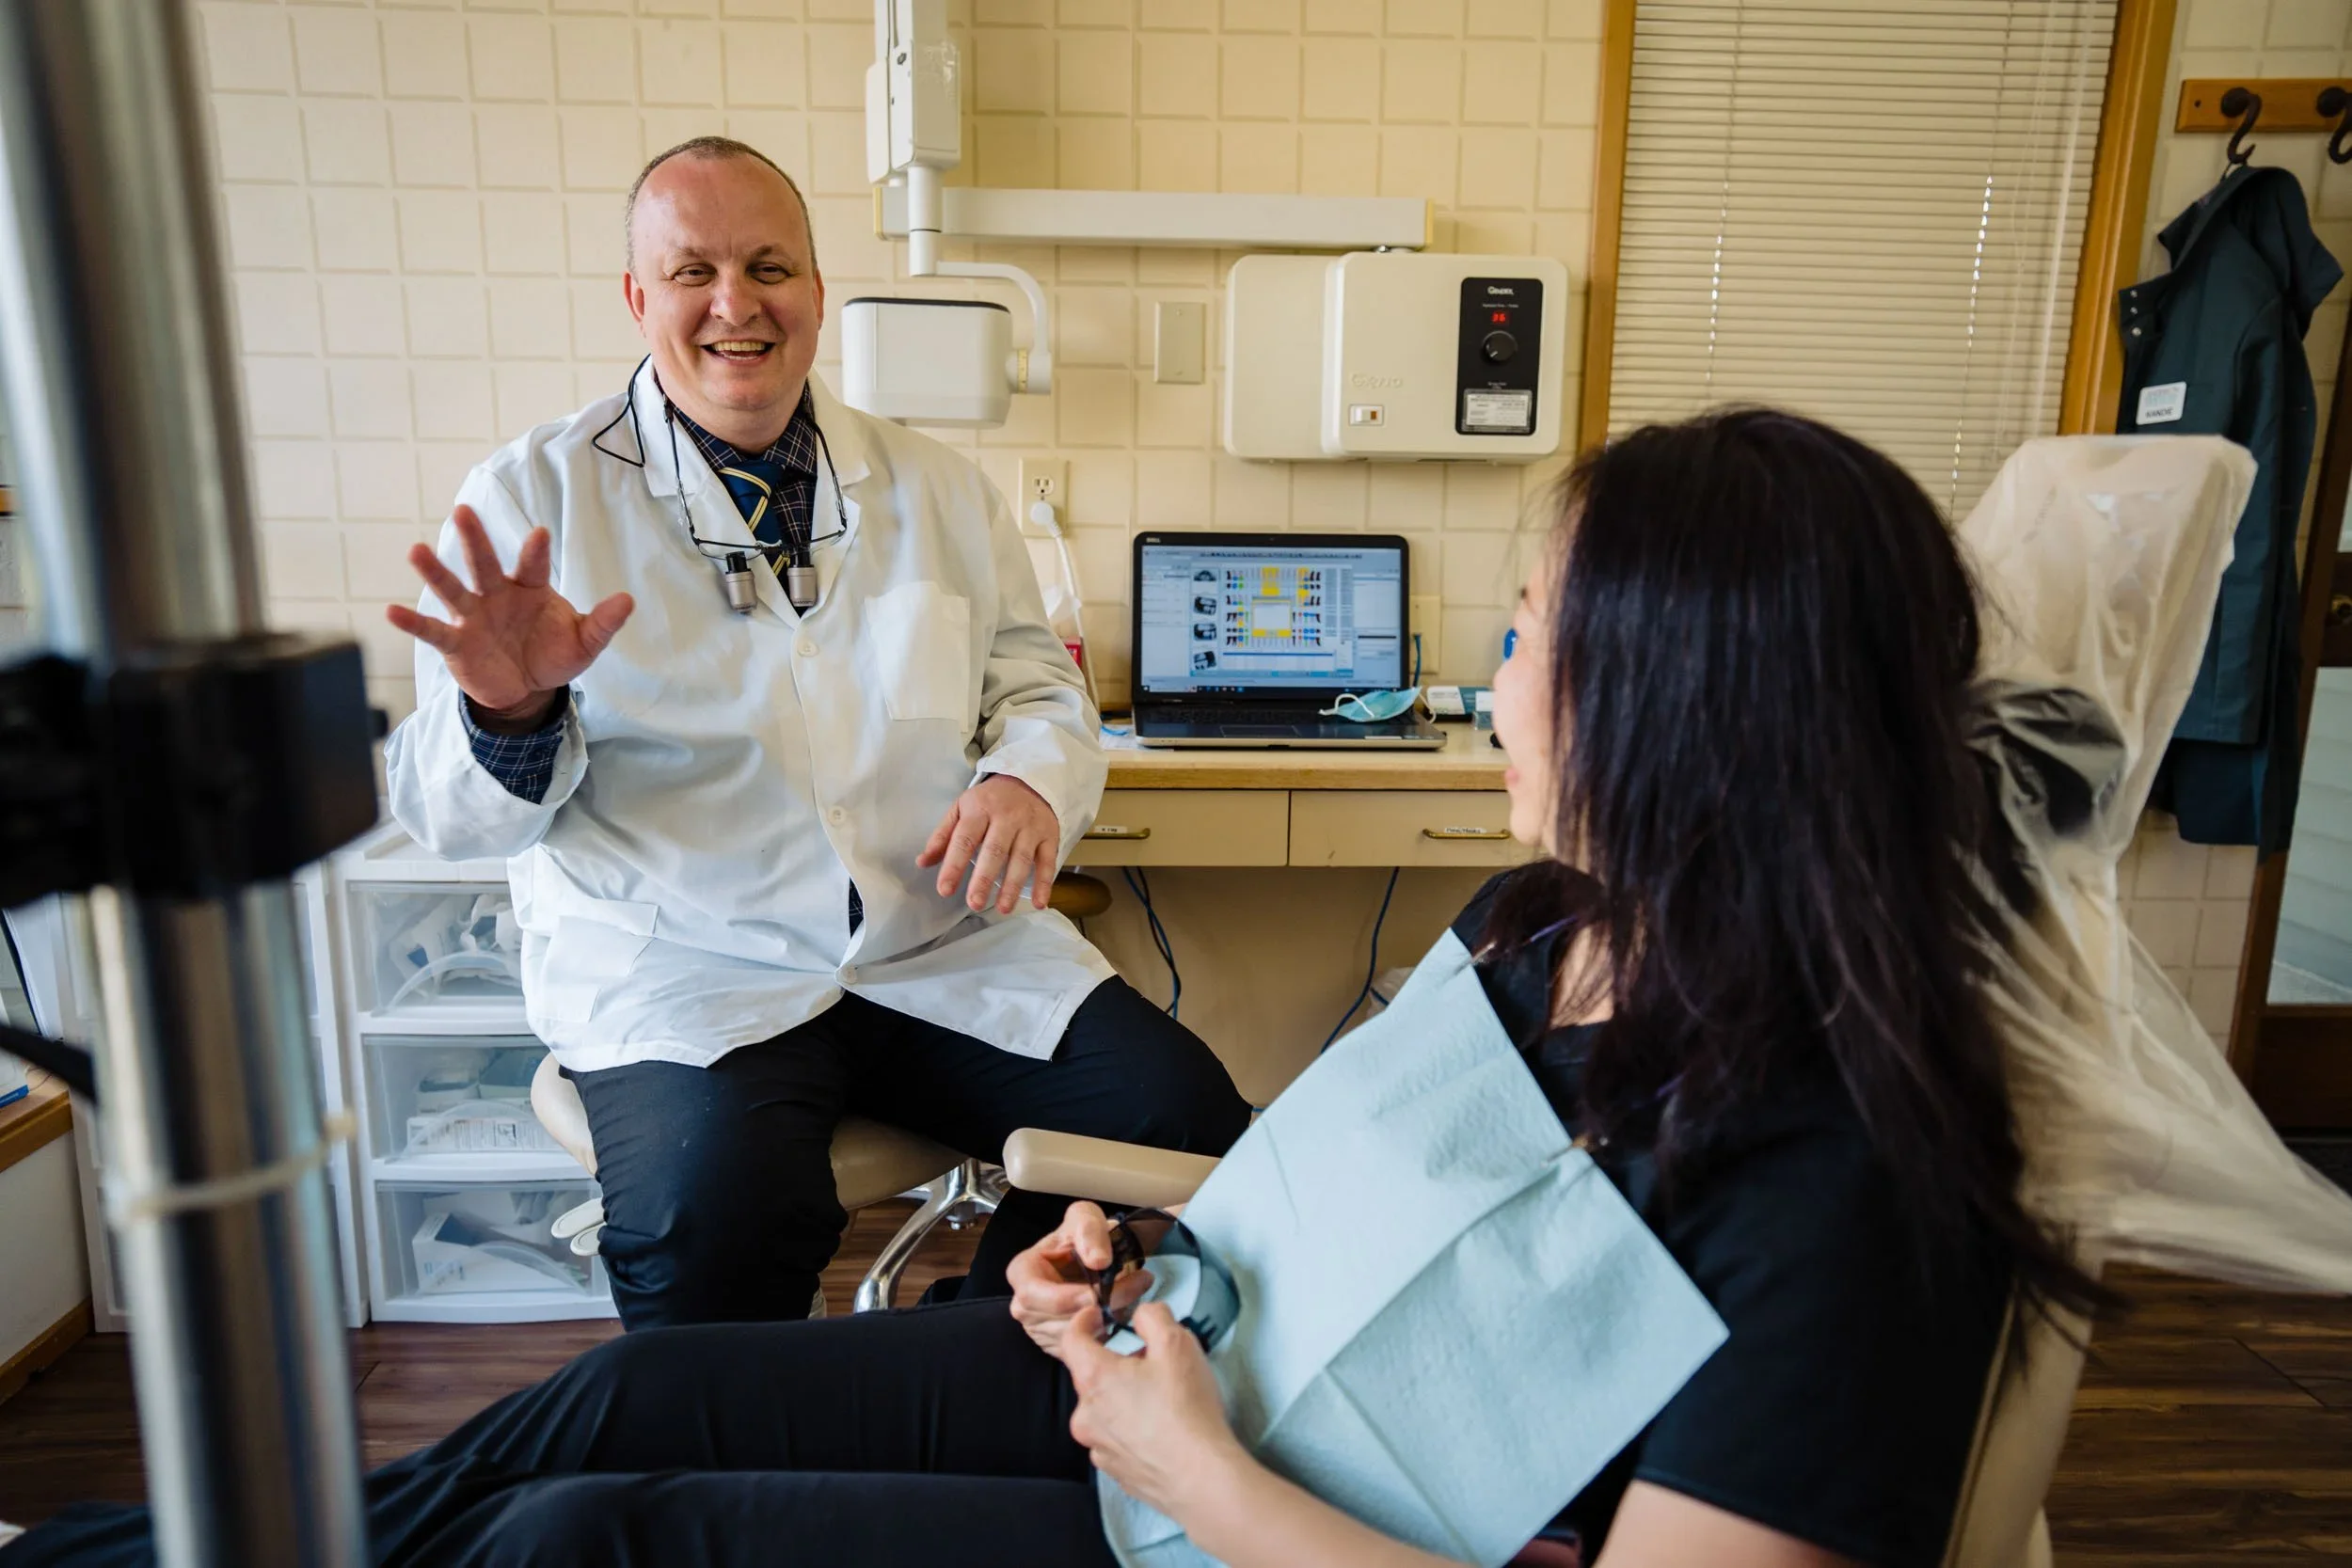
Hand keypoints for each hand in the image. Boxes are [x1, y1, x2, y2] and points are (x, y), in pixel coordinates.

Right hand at [386, 504, 633, 725]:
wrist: (528, 688)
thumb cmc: (553, 653)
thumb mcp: (584, 643)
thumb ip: (603, 623)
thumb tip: (628, 600)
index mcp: (530, 588)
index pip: (533, 565)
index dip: (536, 551)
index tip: (539, 533)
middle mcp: (497, 595)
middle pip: (484, 564)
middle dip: (475, 539)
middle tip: (463, 511)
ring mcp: (473, 617)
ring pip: (453, 590)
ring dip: (435, 572)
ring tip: (415, 551)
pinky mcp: (457, 644)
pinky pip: (433, 631)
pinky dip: (412, 623)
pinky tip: (391, 611)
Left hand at [917, 774, 1060, 912]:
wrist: (1029, 781)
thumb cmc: (990, 800)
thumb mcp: (961, 808)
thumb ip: (942, 836)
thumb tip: (922, 862)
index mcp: (979, 809)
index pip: (964, 840)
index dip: (953, 865)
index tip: (945, 889)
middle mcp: (1006, 817)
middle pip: (994, 851)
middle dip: (984, 878)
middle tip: (974, 903)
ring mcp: (1030, 827)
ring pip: (1022, 858)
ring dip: (1012, 885)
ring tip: (1002, 908)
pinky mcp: (1049, 835)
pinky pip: (1048, 861)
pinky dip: (1045, 883)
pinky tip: (1039, 903)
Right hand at [1008, 1201, 1151, 1359]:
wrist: (1096, 1255)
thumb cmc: (1083, 1235)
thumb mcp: (1085, 1217)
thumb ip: (1089, 1231)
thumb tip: (1098, 1261)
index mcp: (1022, 1272)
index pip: (1033, 1295)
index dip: (1064, 1299)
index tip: (1096, 1295)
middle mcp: (1025, 1306)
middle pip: (1056, 1319)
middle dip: (1095, 1309)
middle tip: (1135, 1289)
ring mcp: (1041, 1329)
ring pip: (1074, 1337)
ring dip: (1108, 1318)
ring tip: (1136, 1292)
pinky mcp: (1061, 1344)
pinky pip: (1084, 1347)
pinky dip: (1108, 1331)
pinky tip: (1123, 1309)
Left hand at [1063, 1301, 1248, 1521]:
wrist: (1201, 1476)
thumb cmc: (1187, 1410)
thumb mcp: (1177, 1343)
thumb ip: (1153, 1316)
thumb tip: (1143, 1314)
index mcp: (1094, 1378)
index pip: (1071, 1339)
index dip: (1084, 1321)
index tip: (1097, 1315)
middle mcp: (1086, 1414)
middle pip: (1090, 1375)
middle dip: (1115, 1362)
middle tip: (1149, 1360)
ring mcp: (1098, 1447)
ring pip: (1103, 1409)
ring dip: (1123, 1397)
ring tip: (1160, 1399)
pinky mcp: (1114, 1470)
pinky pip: (1115, 1438)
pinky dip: (1130, 1428)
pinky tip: (1160, 1428)